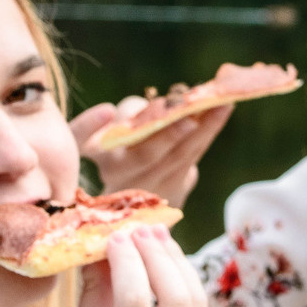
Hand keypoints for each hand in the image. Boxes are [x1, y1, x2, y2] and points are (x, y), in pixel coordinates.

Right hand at [62, 228, 208, 306]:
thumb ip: (95, 299)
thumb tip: (100, 246)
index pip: (136, 304)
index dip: (127, 263)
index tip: (114, 237)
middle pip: (175, 300)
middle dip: (158, 256)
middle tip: (139, 229)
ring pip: (196, 305)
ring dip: (178, 265)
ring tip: (156, 238)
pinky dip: (187, 285)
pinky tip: (169, 265)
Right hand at [75, 99, 230, 203]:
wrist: (133, 205)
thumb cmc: (119, 151)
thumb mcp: (113, 133)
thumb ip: (128, 115)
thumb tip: (161, 106)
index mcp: (97, 155)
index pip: (82, 143)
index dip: (88, 127)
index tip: (107, 109)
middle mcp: (119, 174)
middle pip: (145, 154)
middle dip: (170, 132)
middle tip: (189, 112)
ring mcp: (149, 185)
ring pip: (178, 155)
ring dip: (203, 127)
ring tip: (221, 102)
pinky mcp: (175, 186)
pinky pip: (193, 155)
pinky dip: (209, 130)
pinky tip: (224, 109)